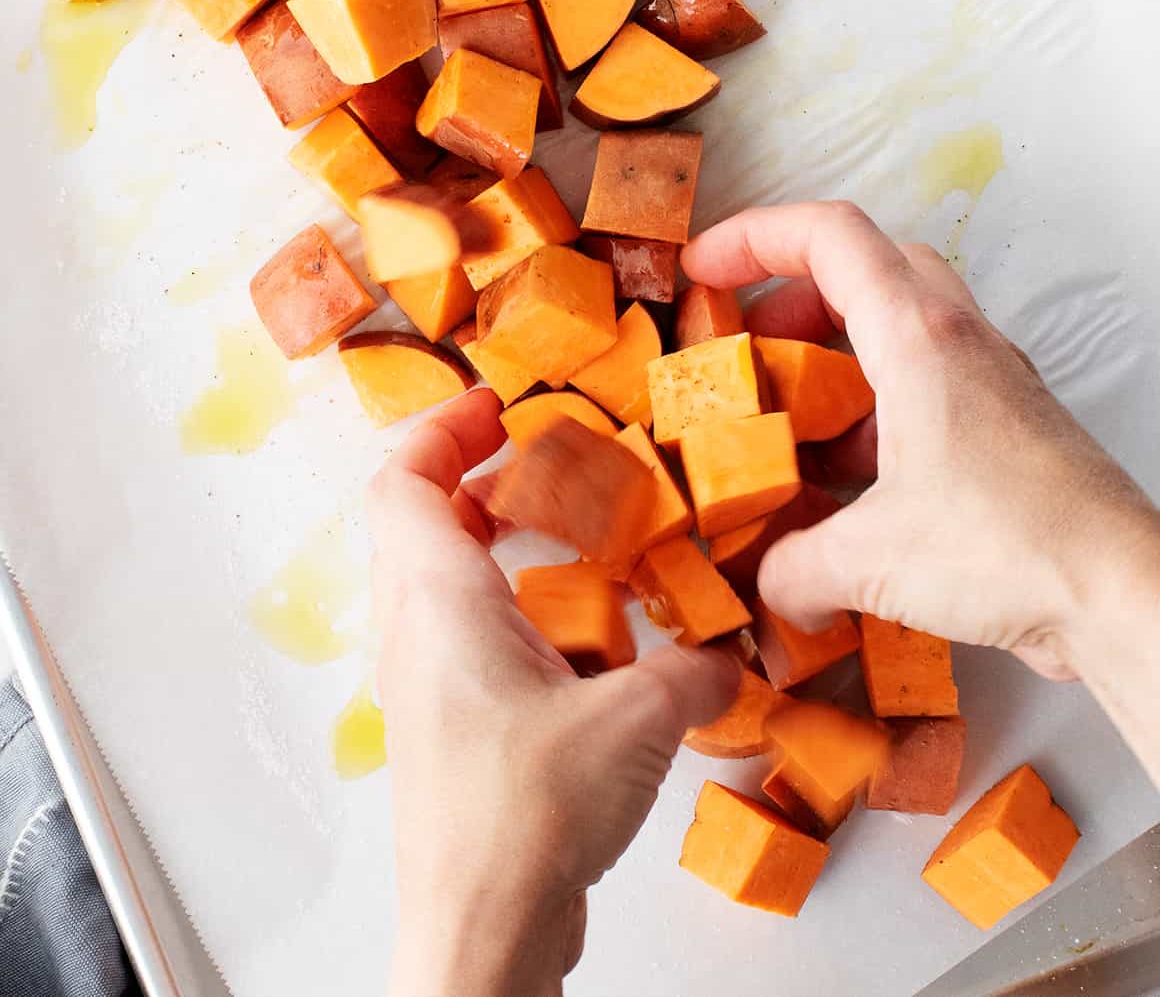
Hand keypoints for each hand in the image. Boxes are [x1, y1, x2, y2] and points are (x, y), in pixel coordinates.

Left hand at [368, 389, 737, 996]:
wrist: (482, 932)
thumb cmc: (522, 816)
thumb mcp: (633, 720)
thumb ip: (692, 671)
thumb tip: (725, 658)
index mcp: (439, 602)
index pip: (404, 482)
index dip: (442, 430)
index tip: (494, 409)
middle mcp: (416, 637)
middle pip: (417, 527)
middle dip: (476, 485)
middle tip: (538, 469)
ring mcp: (426, 689)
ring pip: (439, 589)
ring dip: (496, 556)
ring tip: (572, 554)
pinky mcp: (451, 735)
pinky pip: (468, 646)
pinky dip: (515, 622)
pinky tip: (584, 653)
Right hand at [683, 202, 1159, 782]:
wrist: (1122, 594)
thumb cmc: (1013, 549)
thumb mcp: (871, 562)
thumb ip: (795, 567)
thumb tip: (768, 582)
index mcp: (918, 339)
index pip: (829, 236)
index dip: (752, 237)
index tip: (703, 272)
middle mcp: (958, 343)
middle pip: (868, 267)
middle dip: (794, 295)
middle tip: (749, 342)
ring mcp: (988, 382)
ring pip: (898, 327)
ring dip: (834, 357)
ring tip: (786, 420)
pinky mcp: (1004, 429)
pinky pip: (924, 389)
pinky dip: (872, 413)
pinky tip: (843, 484)